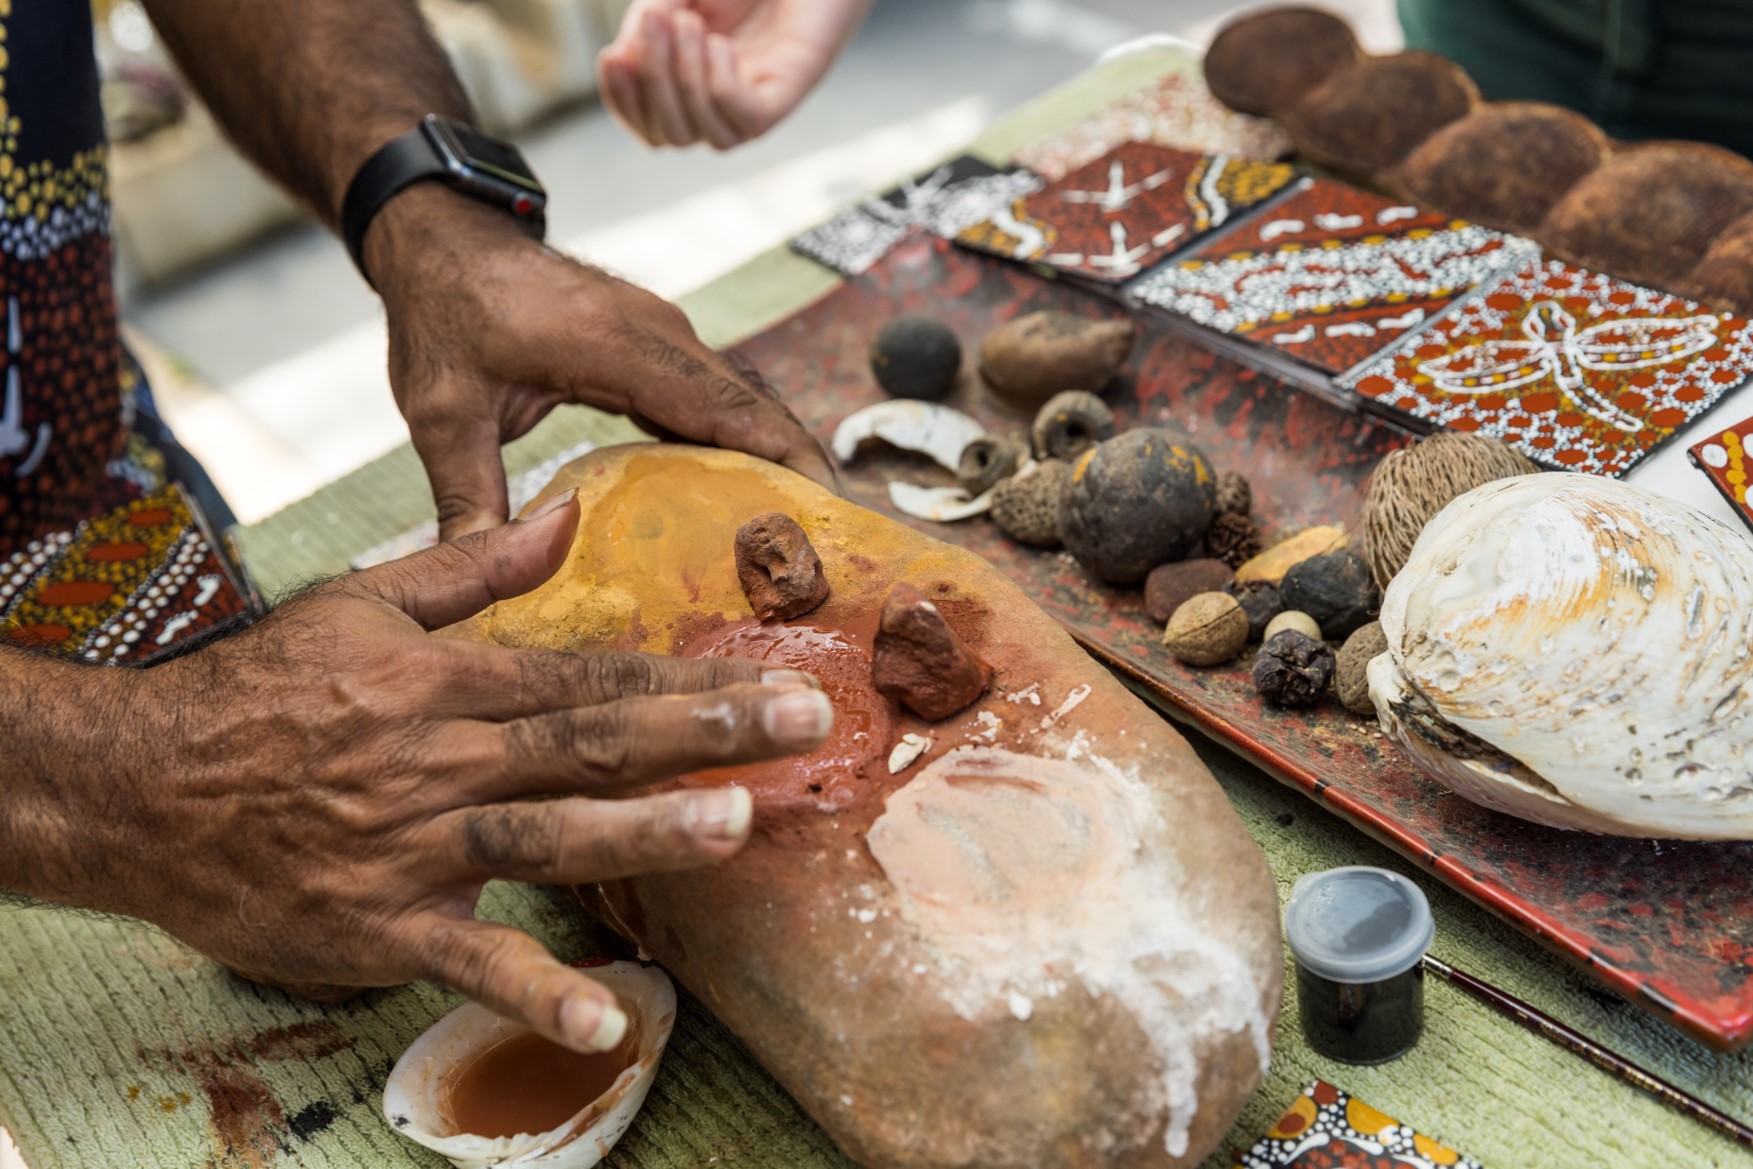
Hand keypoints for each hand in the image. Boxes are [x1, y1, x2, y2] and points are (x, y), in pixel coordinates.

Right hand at [12, 493, 832, 1051]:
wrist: (137, 785)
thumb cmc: (257, 690)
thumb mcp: (360, 602)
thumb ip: (475, 564)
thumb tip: (571, 512)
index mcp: (446, 680)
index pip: (591, 675)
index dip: (689, 676)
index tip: (778, 673)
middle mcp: (443, 758)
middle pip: (591, 742)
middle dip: (704, 732)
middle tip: (804, 722)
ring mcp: (414, 845)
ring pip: (548, 834)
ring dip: (644, 832)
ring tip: (735, 825)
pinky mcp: (381, 925)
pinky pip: (470, 962)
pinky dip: (538, 992)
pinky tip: (608, 1021)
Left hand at [364, 185, 837, 539]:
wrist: (445, 241)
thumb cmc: (442, 317)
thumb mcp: (441, 414)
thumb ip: (468, 499)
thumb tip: (479, 583)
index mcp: (618, 345)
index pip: (725, 406)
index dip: (783, 457)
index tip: (826, 509)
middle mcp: (659, 334)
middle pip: (755, 405)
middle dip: (800, 471)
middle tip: (828, 546)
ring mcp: (664, 335)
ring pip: (745, 400)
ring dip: (778, 458)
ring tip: (804, 532)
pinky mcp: (659, 346)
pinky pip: (719, 397)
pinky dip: (745, 443)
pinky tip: (751, 497)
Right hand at [598, 0, 873, 148]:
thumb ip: (648, 24)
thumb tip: (623, 62)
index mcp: (691, 87)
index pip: (649, 125)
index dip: (623, 102)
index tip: (612, 57)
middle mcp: (723, 105)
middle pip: (671, 135)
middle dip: (652, 80)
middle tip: (655, 20)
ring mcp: (755, 104)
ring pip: (704, 134)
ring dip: (684, 80)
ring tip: (691, 23)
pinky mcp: (787, 97)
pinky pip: (746, 121)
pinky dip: (721, 86)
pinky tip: (722, 45)